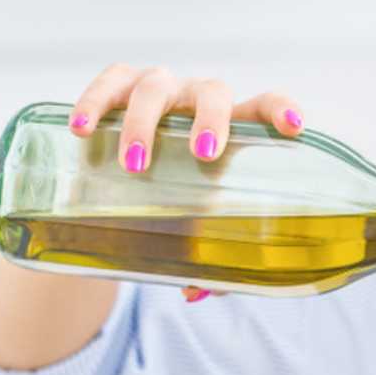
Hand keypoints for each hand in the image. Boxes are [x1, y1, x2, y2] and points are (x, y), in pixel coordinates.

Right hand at [68, 63, 306, 303]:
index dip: (281, 112)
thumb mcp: (192, 219)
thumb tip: (196, 291)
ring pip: (155, 88)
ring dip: (145, 123)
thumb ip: (203, 256)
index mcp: (230, 126)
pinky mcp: (117, 84)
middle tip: (204, 154)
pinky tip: (81, 128)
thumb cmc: (175, 192)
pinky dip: (94, 102)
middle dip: (211, 120)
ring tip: (134, 163)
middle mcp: (197, 99)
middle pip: (212, 93)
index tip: (294, 128)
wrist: (123, 165)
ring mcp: (158, 87)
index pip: (264, 106)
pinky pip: (107, 83)